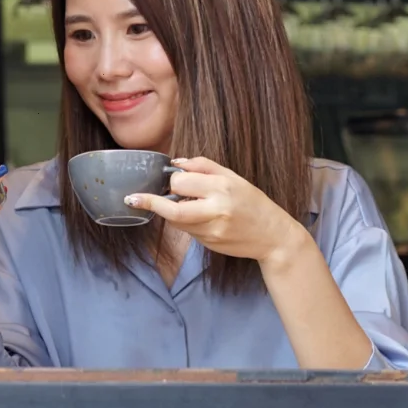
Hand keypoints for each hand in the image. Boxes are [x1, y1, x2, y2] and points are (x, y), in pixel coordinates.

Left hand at [126, 157, 307, 268]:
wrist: (273, 236)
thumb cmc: (253, 202)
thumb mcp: (233, 176)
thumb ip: (203, 166)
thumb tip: (176, 162)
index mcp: (221, 188)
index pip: (181, 183)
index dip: (171, 180)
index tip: (168, 178)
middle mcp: (216, 211)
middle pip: (173, 210)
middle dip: (152, 203)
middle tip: (134, 199)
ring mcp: (212, 232)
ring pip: (178, 222)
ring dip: (170, 211)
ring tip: (177, 202)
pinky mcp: (210, 245)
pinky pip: (188, 231)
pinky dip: (185, 222)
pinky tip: (197, 216)